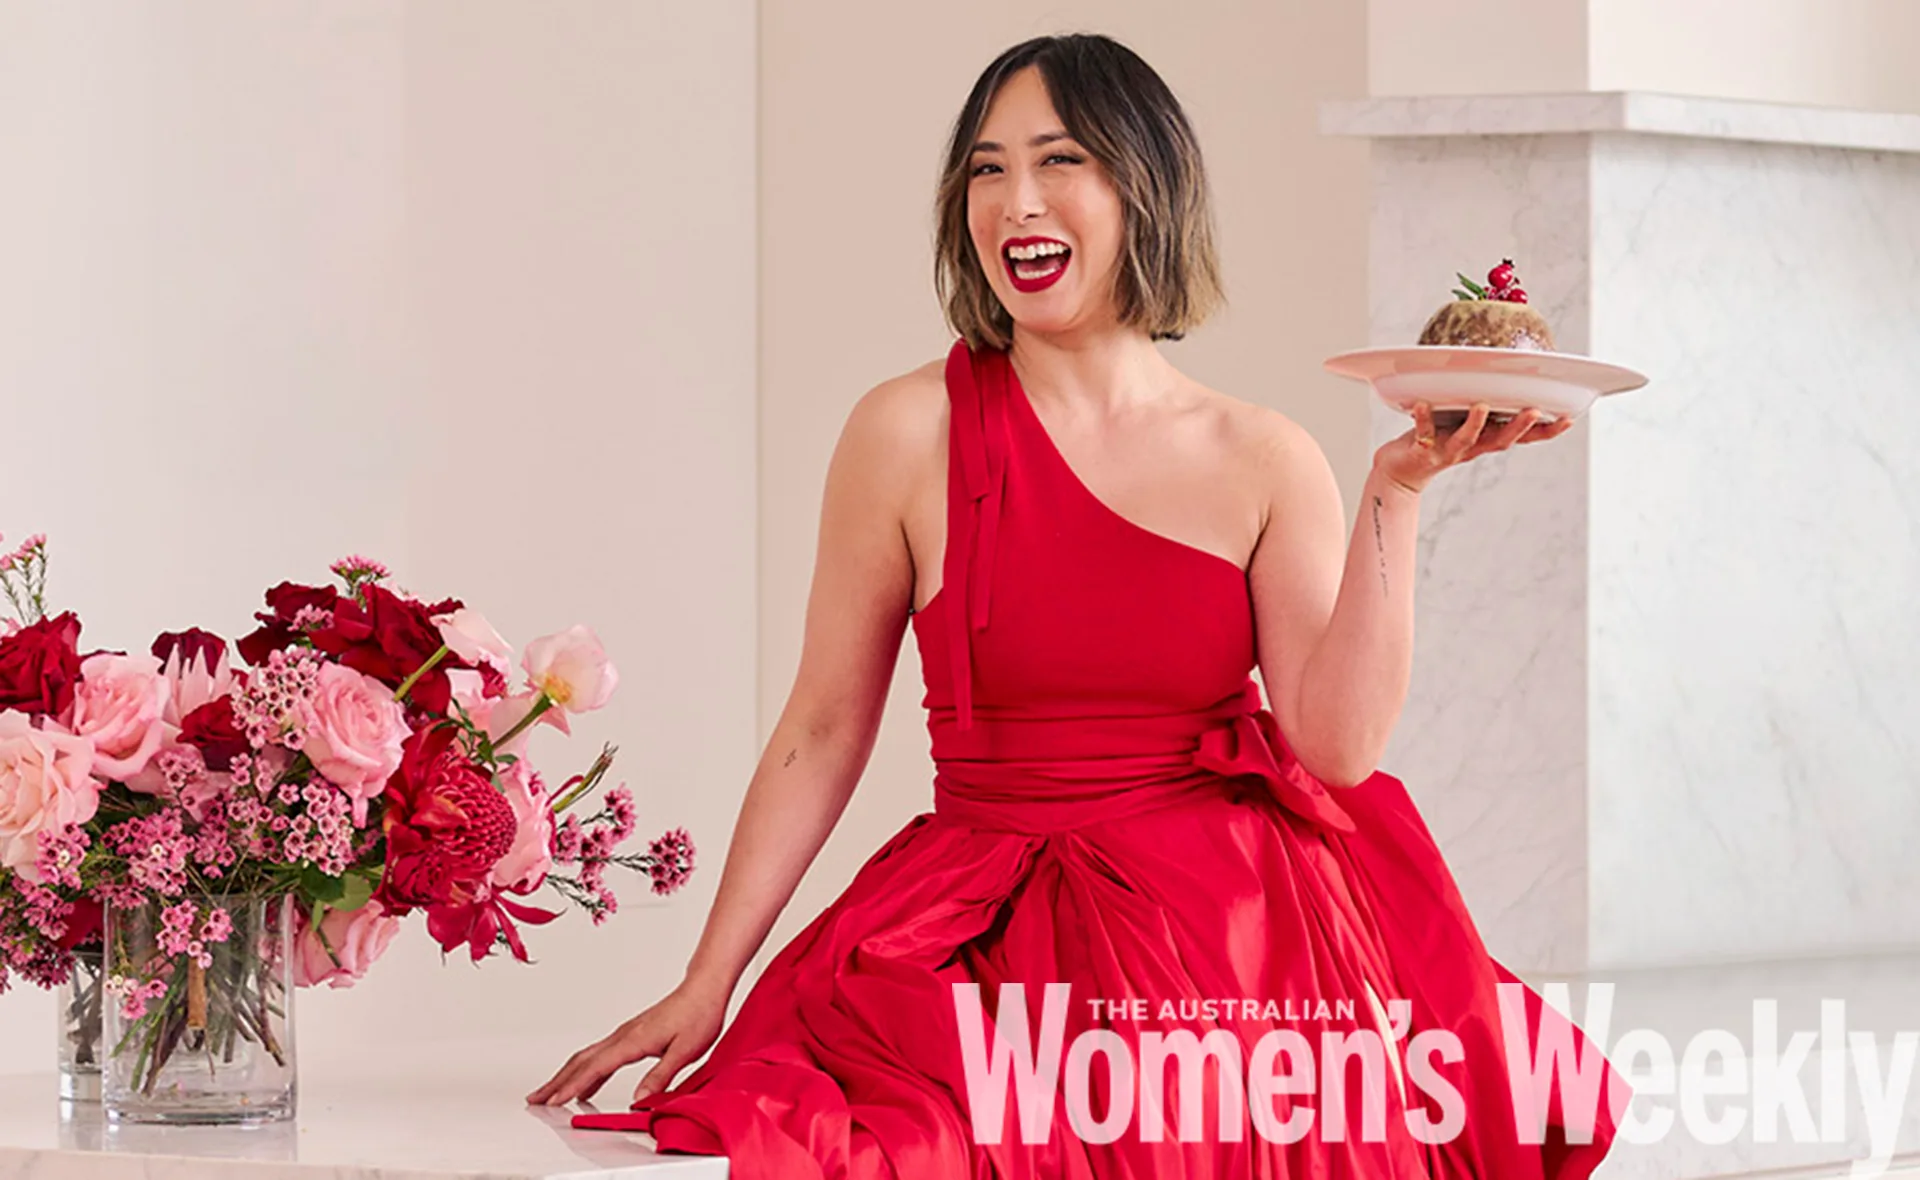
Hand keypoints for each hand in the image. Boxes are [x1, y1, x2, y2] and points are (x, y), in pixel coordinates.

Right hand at [525, 980, 727, 1107]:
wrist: (704, 989)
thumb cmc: (698, 1015)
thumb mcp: (685, 1051)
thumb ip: (660, 1076)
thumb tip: (639, 1099)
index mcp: (634, 1040)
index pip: (596, 1067)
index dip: (572, 1086)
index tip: (554, 1101)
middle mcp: (624, 1035)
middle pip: (581, 1061)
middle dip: (556, 1082)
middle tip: (535, 1100)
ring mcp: (625, 1034)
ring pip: (587, 1056)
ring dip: (566, 1076)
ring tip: (550, 1094)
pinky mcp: (631, 1035)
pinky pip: (600, 1055)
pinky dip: (585, 1070)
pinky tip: (585, 1084)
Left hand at [1374, 402, 1573, 495]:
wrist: (1402, 471)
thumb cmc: (1439, 438)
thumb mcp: (1467, 421)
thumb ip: (1485, 403)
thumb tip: (1504, 372)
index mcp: (1487, 438)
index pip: (1523, 437)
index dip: (1546, 431)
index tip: (1569, 418)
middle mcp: (1473, 447)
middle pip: (1501, 440)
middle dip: (1519, 427)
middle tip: (1534, 410)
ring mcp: (1448, 451)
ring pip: (1466, 440)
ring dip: (1475, 423)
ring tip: (1481, 406)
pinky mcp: (1422, 451)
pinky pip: (1423, 434)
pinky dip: (1423, 420)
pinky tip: (1422, 404)